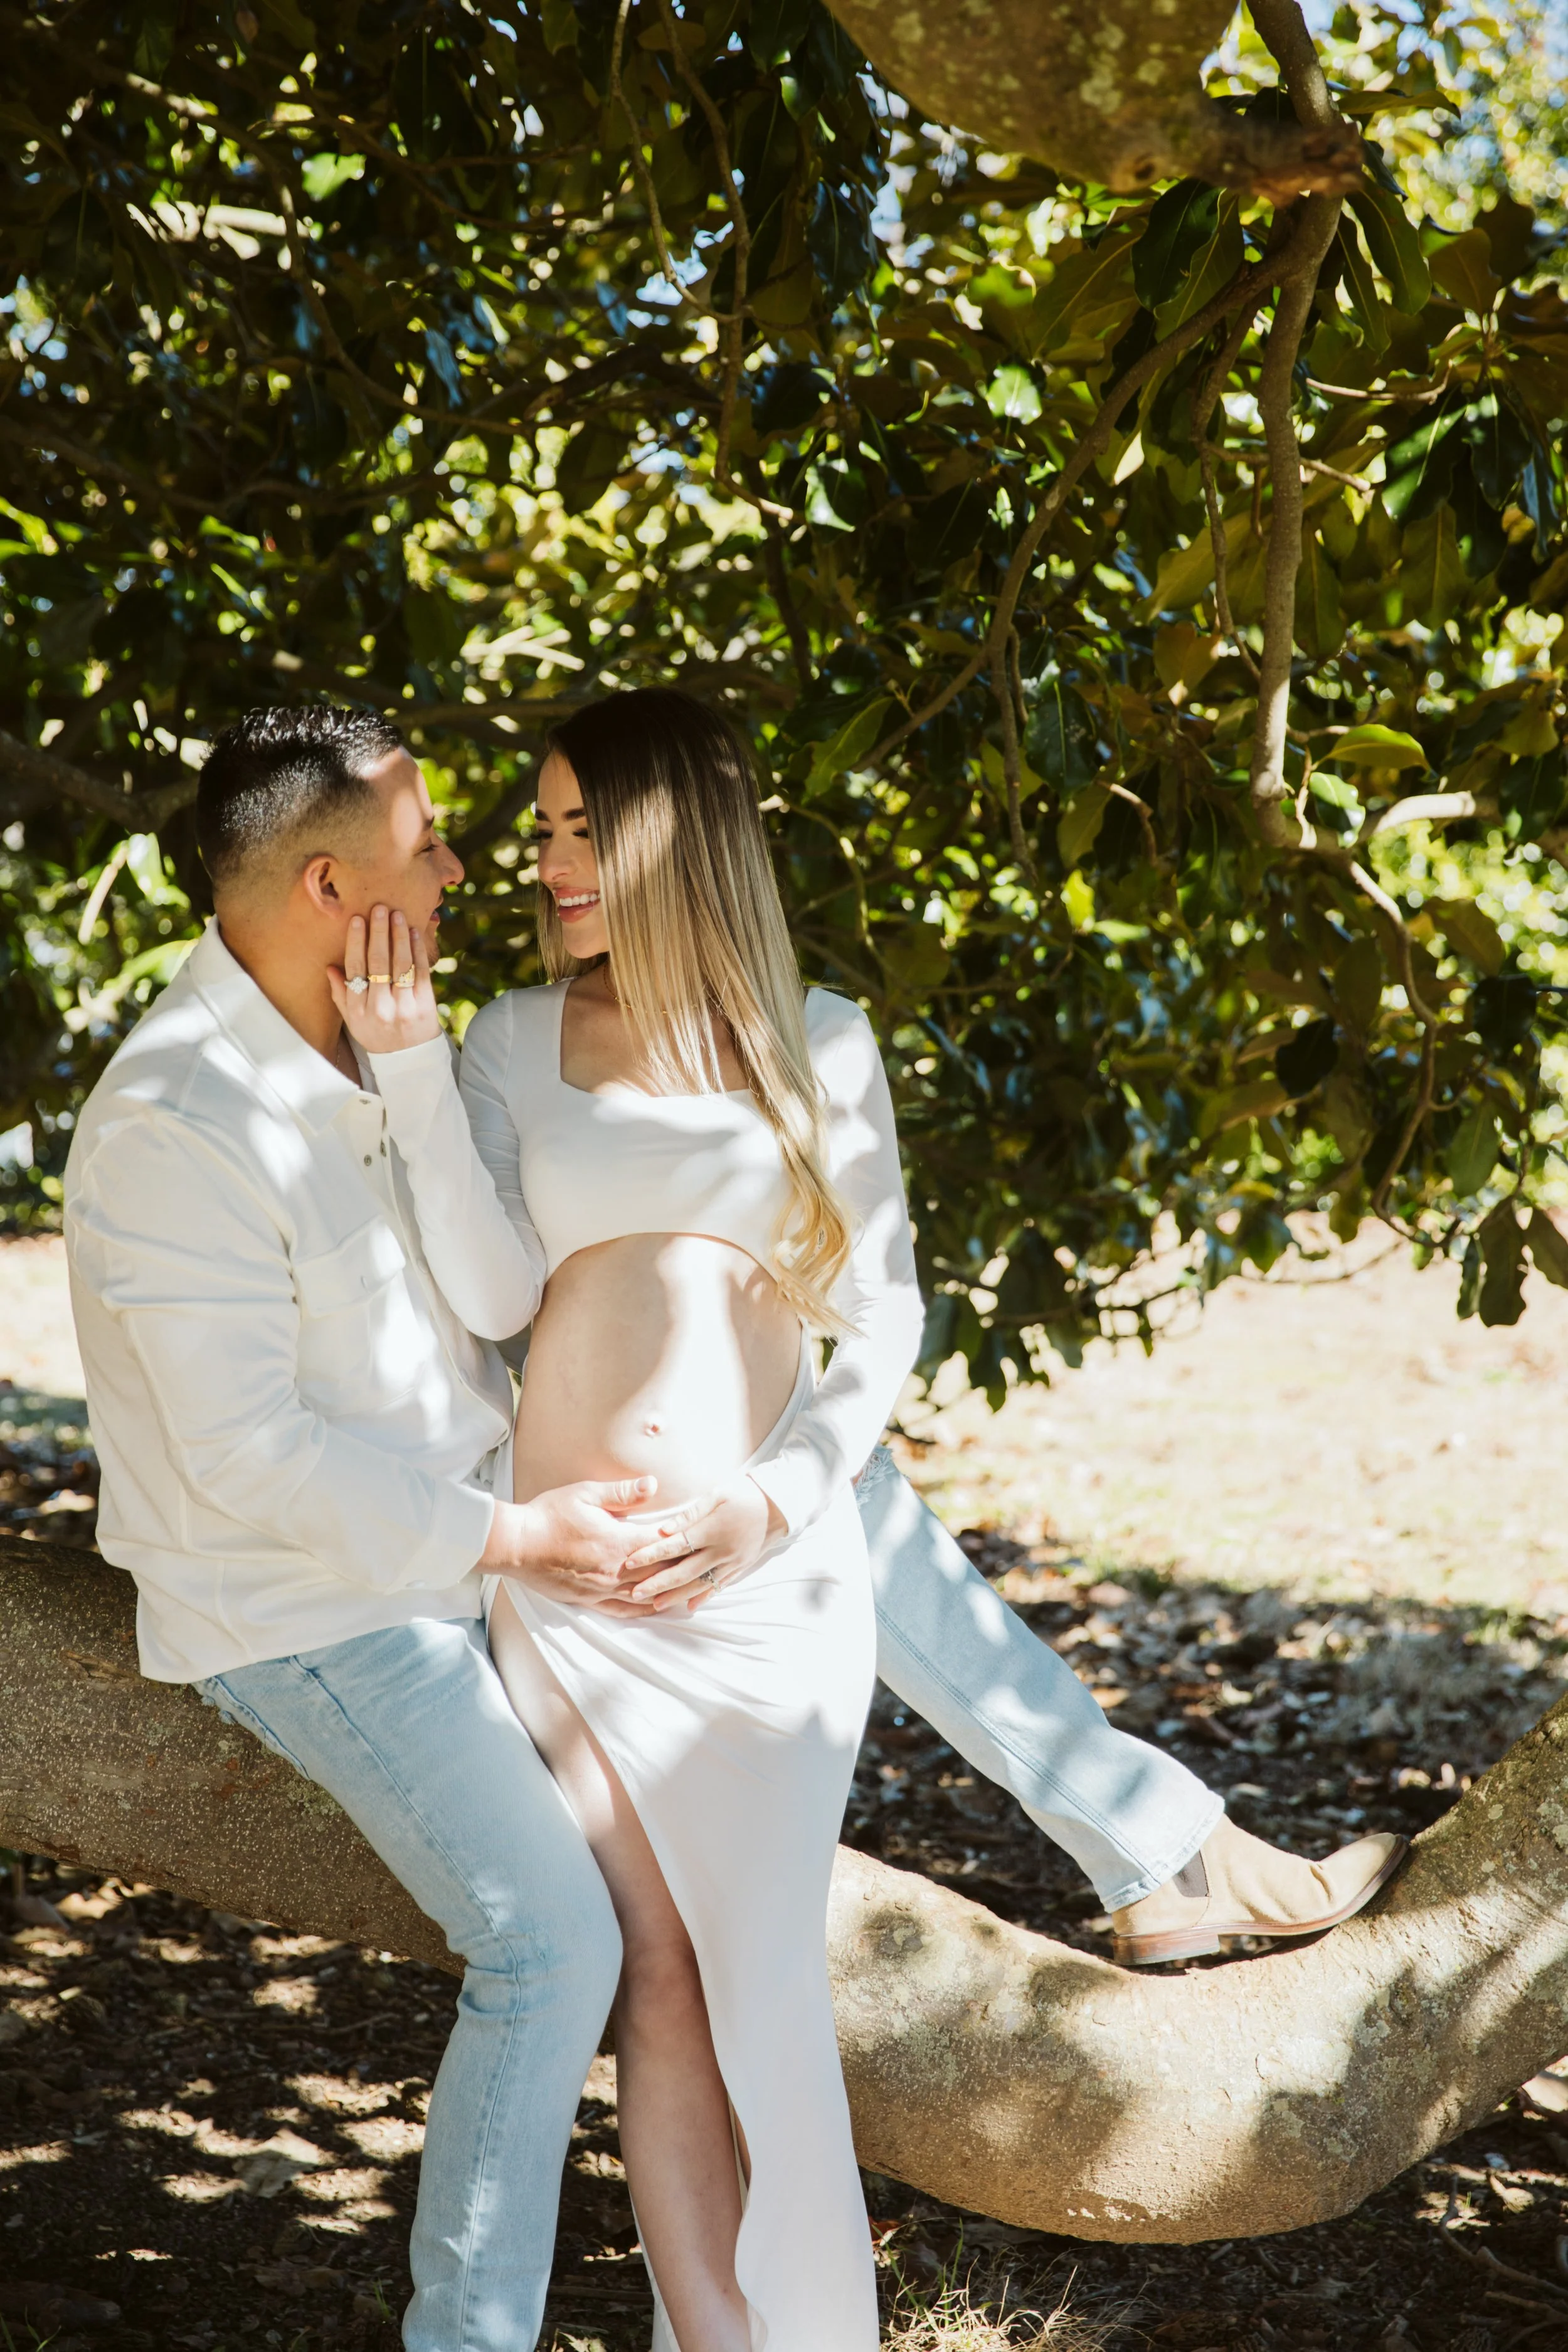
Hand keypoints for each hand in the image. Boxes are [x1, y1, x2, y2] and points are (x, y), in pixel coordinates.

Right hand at [328, 906, 441, 1056]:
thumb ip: (341, 995)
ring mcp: (404, 1007)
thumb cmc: (376, 1035)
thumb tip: (330, 968)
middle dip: (379, 933)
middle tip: (379, 908)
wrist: (408, 1061)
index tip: (357, 920)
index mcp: (357, 1010)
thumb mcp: (352, 1021)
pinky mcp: (425, 1005)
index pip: (356, 970)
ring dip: (399, 936)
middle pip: (379, 963)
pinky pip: (421, 972)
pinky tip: (414, 932)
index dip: (356, 943)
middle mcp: (380, 1008)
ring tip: (396, 914)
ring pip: (401, 965)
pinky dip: (418, 950)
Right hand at [483, 1478, 708, 1612]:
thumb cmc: (549, 1515)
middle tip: (706, 1566)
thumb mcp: (585, 1494)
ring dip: (668, 1593)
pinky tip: (655, 1609)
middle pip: (659, 1574)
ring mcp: (601, 1589)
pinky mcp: (588, 1600)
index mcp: (618, 1543)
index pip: (662, 1546)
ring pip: (645, 1597)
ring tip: (690, 1591)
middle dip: (683, 1569)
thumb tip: (652, 1484)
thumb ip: (622, 1493)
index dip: (684, 1542)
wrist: (516, 1544)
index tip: (703, 1538)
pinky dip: (643, 1610)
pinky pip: (622, 1610)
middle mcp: (614, 1572)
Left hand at [619, 1475, 785, 1611]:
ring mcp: (732, 1562)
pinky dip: (704, 1597)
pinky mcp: (740, 1567)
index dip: (651, 1555)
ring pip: (699, 1584)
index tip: (630, 1562)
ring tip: (654, 1605)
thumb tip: (664, 1529)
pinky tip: (690, 1607)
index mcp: (712, 1529)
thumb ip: (690, 1513)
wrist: (779, 1505)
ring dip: (676, 1596)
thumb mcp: (718, 1493)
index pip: (675, 1545)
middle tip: (634, 1593)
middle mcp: (721, 1550)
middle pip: (684, 1571)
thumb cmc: (744, 1493)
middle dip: (657, 1583)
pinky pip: (719, 1586)